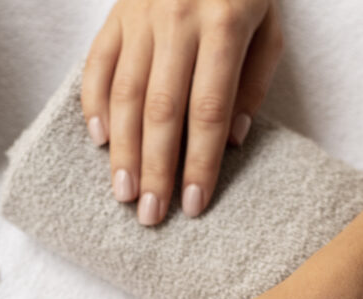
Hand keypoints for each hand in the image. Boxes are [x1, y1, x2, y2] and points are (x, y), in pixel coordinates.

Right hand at [82, 0, 281, 224]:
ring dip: (122, 150)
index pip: (208, 110)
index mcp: (224, 23)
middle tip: (151, 215)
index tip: (193, 204)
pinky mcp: (116, 13)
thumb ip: (252, 83)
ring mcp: (141, 15)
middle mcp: (178, 19)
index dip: (200, 162)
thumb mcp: (268, 25)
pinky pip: (98, 63)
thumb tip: (232, 142)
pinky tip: (98, 141)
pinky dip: (94, 104)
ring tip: (123, 193)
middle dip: (156, 169)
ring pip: (125, 93)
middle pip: (162, 109)